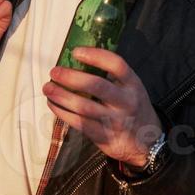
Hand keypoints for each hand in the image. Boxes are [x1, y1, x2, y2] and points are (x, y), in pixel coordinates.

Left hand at [44, 48, 162, 167]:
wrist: (147, 142)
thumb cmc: (132, 107)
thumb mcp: (130, 89)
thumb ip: (111, 77)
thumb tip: (77, 60)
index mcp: (133, 84)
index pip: (117, 65)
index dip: (95, 56)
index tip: (76, 52)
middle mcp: (126, 101)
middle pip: (97, 86)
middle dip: (71, 77)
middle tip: (54, 72)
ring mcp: (115, 121)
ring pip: (84, 107)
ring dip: (61, 96)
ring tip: (47, 87)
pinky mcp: (104, 137)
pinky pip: (79, 124)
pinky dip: (62, 113)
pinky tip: (53, 104)